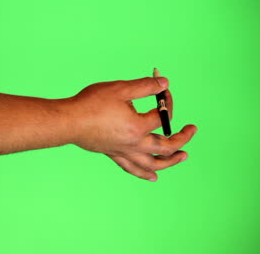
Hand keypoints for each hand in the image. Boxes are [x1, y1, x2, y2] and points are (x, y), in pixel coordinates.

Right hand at [70, 77, 196, 180]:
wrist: (68, 122)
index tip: (164, 91)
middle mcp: (134, 143)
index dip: (168, 102)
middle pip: (165, 146)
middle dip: (182, 139)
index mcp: (138, 126)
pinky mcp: (113, 154)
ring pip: (152, 163)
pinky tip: (152, 176)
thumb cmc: (91, 104)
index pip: (163, 117)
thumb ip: (144, 86)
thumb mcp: (120, 89)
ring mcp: (123, 151)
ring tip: (182, 157)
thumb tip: (164, 83)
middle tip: (191, 130)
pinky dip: (144, 173)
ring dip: (170, 162)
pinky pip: (132, 168)